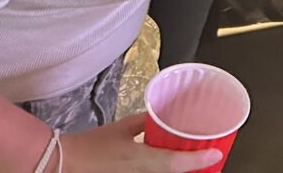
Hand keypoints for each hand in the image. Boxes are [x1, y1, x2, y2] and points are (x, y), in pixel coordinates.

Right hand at [61, 114, 221, 170]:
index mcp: (141, 160)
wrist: (66, 163)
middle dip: (193, 166)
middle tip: (209, 156)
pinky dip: (165, 168)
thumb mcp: (121, 128)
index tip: (216, 154)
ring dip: (179, 167)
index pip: (176, 163)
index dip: (199, 159)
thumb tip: (158, 114)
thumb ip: (142, 121)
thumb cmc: (91, 146)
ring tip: (194, 158)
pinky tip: (170, 161)